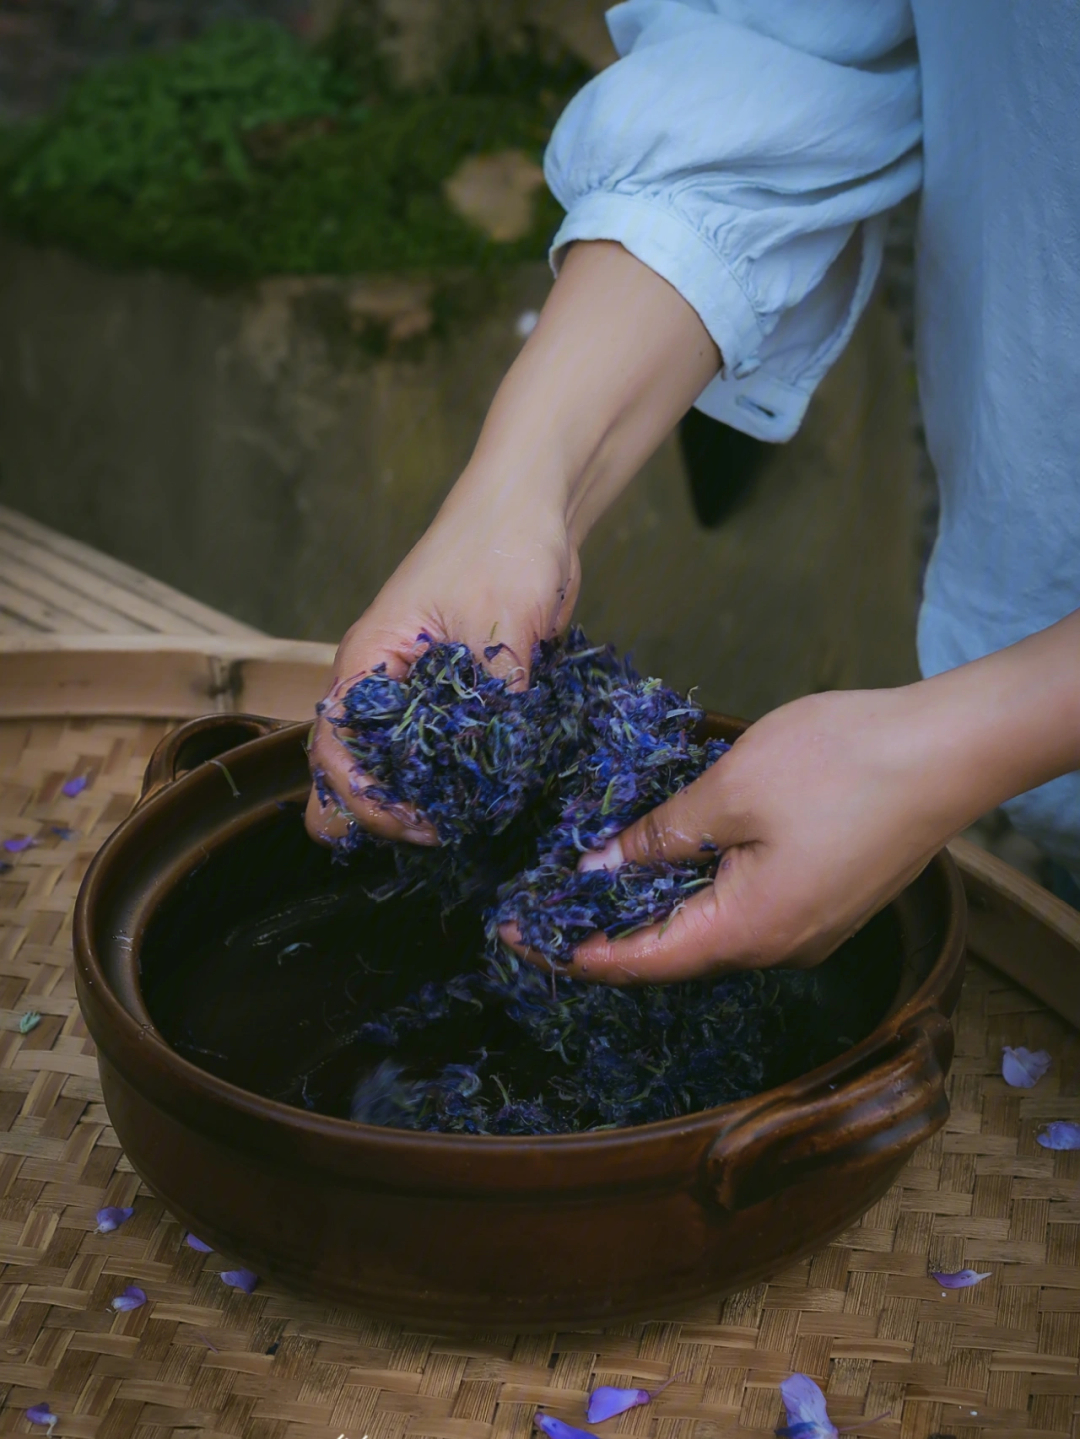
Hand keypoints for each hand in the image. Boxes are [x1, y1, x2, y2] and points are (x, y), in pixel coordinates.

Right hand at [304, 495, 577, 845]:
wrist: (533, 508)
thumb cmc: (501, 547)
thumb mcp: (500, 628)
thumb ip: (495, 701)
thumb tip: (499, 771)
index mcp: (367, 660)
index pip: (334, 751)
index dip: (367, 801)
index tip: (421, 825)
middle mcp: (378, 681)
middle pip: (347, 768)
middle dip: (381, 812)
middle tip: (439, 833)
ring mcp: (412, 688)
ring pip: (390, 763)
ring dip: (418, 798)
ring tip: (466, 821)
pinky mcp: (450, 693)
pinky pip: (434, 749)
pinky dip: (451, 776)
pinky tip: (486, 792)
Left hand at [501, 686, 954, 981]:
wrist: (950, 751)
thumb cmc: (840, 764)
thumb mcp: (730, 791)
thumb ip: (660, 836)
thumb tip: (596, 868)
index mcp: (748, 932)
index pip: (640, 961)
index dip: (574, 952)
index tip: (518, 938)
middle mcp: (777, 949)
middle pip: (671, 954)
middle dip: (604, 933)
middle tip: (543, 906)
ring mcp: (807, 930)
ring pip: (706, 932)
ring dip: (649, 910)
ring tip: (591, 884)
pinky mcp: (825, 902)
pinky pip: (740, 912)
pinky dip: (691, 894)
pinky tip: (665, 862)